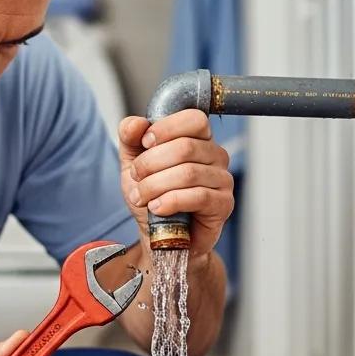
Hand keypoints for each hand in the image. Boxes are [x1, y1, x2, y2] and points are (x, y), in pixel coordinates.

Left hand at [119, 109, 234, 257]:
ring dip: (156, 186)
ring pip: (189, 173)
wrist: (160, 236)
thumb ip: (131, 140)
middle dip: (151, 163)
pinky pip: (198, 196)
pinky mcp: (223, 204)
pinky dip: (171, 202)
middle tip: (137, 178)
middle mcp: (215, 156)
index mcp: (198, 139)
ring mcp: (223, 180)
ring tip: (142, 198)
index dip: (166, 128)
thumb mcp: (134, 165)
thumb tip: (135, 123)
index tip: (145, 143)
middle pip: (185, 147)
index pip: (194, 119)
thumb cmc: (153, 198)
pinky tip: (157, 208)